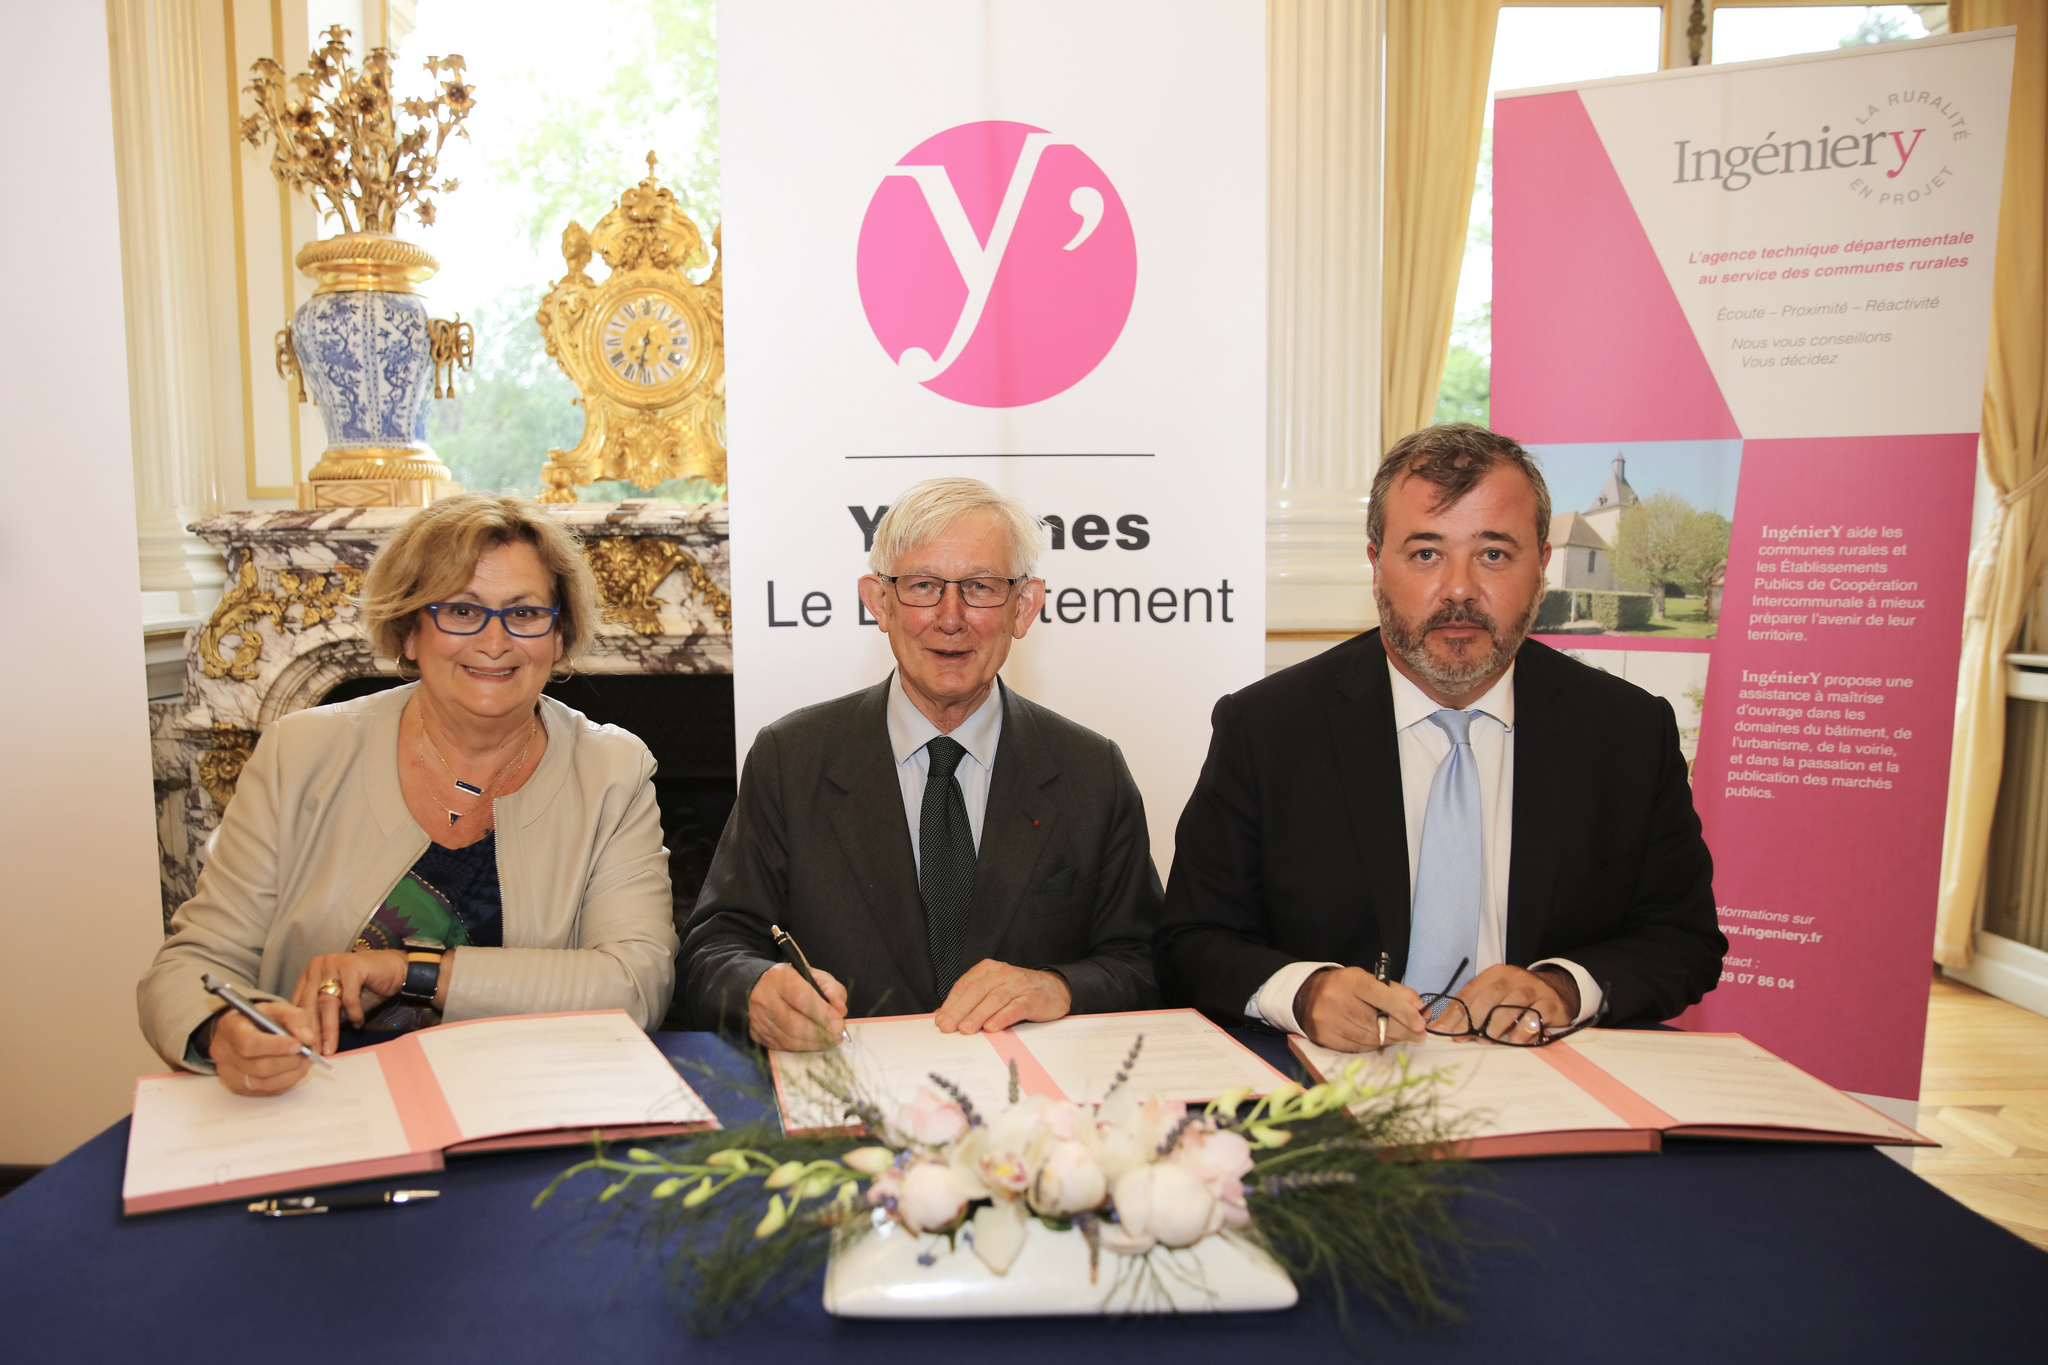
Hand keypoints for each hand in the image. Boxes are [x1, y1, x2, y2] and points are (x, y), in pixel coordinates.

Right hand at [209, 1001, 319, 1095]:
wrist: (242, 1030)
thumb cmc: (260, 1019)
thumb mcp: (278, 1008)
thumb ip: (296, 1018)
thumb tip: (307, 1039)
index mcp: (230, 1028)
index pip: (249, 1043)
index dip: (277, 1046)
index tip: (298, 1044)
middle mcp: (224, 1053)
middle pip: (258, 1067)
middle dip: (289, 1062)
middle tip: (308, 1054)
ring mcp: (228, 1073)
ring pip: (264, 1083)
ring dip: (291, 1074)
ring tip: (305, 1062)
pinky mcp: (237, 1087)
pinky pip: (265, 1091)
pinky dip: (285, 1082)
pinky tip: (295, 1071)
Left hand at [292, 950, 407, 1054]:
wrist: (396, 969)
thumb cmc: (368, 986)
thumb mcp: (341, 1003)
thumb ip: (325, 1014)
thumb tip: (310, 1040)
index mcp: (310, 974)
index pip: (299, 1004)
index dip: (299, 1028)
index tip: (302, 1048)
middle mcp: (318, 966)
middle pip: (310, 1004)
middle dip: (312, 1032)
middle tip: (313, 1052)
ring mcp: (334, 963)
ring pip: (327, 1003)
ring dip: (329, 1029)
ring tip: (330, 1047)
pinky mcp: (351, 965)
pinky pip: (349, 997)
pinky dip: (354, 1014)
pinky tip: (358, 1024)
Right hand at [748, 963, 847, 1051]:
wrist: (762, 986)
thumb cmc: (794, 981)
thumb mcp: (815, 976)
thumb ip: (832, 990)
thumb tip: (840, 1011)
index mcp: (778, 977)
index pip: (801, 998)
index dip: (822, 1013)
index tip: (839, 1023)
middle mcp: (764, 998)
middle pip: (794, 1024)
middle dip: (820, 1033)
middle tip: (838, 1036)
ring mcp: (758, 1018)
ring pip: (789, 1039)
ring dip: (814, 1043)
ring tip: (830, 1040)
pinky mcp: (758, 1034)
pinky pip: (783, 1047)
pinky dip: (802, 1047)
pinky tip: (815, 1043)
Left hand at [934, 961, 1071, 1033]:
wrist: (1055, 988)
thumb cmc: (1019, 991)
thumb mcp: (993, 989)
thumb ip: (970, 1000)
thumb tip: (944, 1015)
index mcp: (989, 969)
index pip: (965, 985)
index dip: (951, 1003)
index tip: (941, 1020)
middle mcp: (1003, 974)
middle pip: (976, 991)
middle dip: (960, 1010)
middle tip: (948, 1027)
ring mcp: (1019, 985)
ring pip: (994, 999)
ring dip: (977, 1016)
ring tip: (966, 1030)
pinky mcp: (1033, 998)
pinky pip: (1015, 1007)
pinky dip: (1002, 1017)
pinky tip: (991, 1027)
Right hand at [1293, 966, 1427, 1051]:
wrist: (1308, 996)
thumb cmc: (1345, 987)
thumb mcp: (1369, 980)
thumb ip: (1397, 992)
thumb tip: (1420, 1008)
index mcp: (1350, 980)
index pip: (1381, 997)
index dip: (1403, 1011)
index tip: (1420, 1022)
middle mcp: (1336, 1000)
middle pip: (1376, 1022)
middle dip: (1402, 1031)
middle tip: (1419, 1035)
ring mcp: (1328, 1021)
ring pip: (1369, 1038)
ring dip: (1390, 1040)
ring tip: (1402, 1037)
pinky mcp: (1324, 1037)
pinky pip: (1357, 1047)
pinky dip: (1373, 1046)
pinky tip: (1381, 1041)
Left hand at [1450, 964, 1575, 1041]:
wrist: (1558, 989)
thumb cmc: (1518, 997)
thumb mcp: (1494, 996)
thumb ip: (1470, 1008)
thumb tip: (1442, 1027)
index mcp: (1495, 974)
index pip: (1471, 991)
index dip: (1456, 1011)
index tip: (1444, 1030)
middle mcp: (1514, 978)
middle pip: (1490, 996)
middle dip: (1473, 1018)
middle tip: (1463, 1036)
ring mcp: (1534, 989)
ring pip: (1512, 1004)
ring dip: (1497, 1024)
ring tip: (1486, 1039)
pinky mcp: (1551, 1002)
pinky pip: (1536, 1015)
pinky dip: (1524, 1029)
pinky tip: (1514, 1040)